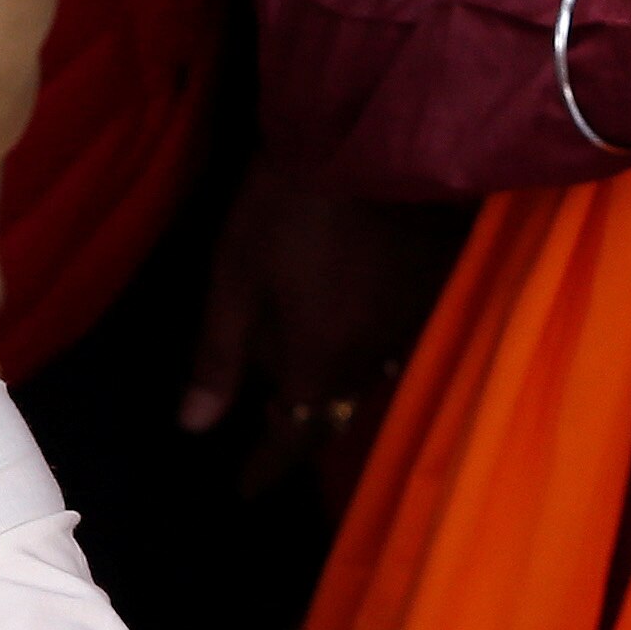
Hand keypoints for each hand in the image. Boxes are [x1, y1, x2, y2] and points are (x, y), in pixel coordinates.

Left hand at [179, 154, 466, 507]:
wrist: (377, 136)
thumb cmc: (289, 205)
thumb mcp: (234, 277)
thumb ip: (217, 356)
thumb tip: (194, 425)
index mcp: (318, 361)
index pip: (292, 436)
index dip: (265, 467)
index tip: (244, 493)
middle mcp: (372, 358)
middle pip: (330, 409)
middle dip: (295, 426)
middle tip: (264, 433)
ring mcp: (411, 323)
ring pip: (364, 376)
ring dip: (329, 385)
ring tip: (295, 379)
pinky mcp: (436, 287)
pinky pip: (390, 340)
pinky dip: (358, 346)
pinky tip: (340, 324)